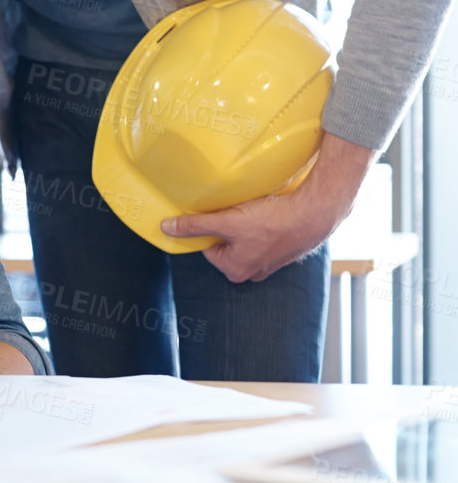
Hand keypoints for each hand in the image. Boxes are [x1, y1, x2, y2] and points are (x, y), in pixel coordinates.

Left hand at [161, 131, 376, 283]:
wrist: (315, 214)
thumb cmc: (272, 222)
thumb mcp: (226, 222)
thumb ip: (195, 225)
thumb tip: (167, 228)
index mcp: (236, 271)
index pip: (209, 248)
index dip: (210, 228)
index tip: (218, 215)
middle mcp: (253, 272)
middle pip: (228, 243)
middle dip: (230, 226)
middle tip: (238, 211)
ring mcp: (271, 262)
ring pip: (247, 238)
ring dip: (248, 224)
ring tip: (255, 211)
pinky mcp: (286, 248)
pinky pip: (266, 235)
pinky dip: (265, 223)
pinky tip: (270, 212)